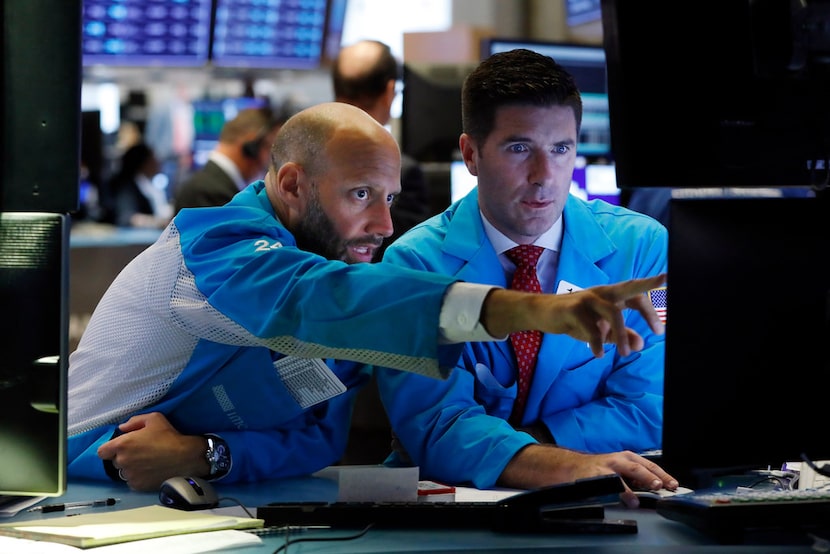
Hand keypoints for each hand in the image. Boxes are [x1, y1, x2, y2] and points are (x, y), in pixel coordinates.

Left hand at [97, 412, 209, 491]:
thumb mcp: (154, 418)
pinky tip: (150, 471)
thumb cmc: (169, 436)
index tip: (120, 448)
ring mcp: (130, 475)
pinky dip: (138, 477)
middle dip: (124, 457)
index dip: (110, 449)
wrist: (185, 457)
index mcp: (122, 444)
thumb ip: (134, 421)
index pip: (102, 452)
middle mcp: (122, 461)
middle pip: (115, 461)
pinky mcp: (138, 486)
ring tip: (147, 463)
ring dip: (131, 468)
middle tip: (139, 453)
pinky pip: (132, 482)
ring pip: (124, 472)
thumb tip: (122, 428)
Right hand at [483, 273, 665, 357]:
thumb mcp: (600, 329)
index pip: (636, 296)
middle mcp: (603, 293)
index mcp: (611, 296)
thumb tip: (641, 344)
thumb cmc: (574, 319)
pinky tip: (597, 354)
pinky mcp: (573, 308)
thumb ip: (620, 335)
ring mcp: (588, 299)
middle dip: (647, 284)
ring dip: (621, 335)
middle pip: (629, 287)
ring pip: (613, 313)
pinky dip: (596, 342)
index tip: (659, 331)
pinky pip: (590, 327)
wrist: (541, 312)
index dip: (650, 312)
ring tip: (624, 354)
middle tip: (662, 282)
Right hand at [499, 444, 677, 508]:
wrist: (569, 467)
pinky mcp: (589, 477)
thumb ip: (637, 479)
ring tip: (636, 498)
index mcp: (626, 457)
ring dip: (627, 486)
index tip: (673, 484)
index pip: (648, 465)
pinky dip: (609, 491)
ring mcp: (602, 468)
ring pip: (617, 475)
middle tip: (661, 486)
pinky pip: (602, 485)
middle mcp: (616, 460)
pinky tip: (614, 498)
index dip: (661, 474)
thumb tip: (658, 488)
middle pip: (636, 466)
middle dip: (649, 476)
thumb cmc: (598, 470)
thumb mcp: (620, 470)